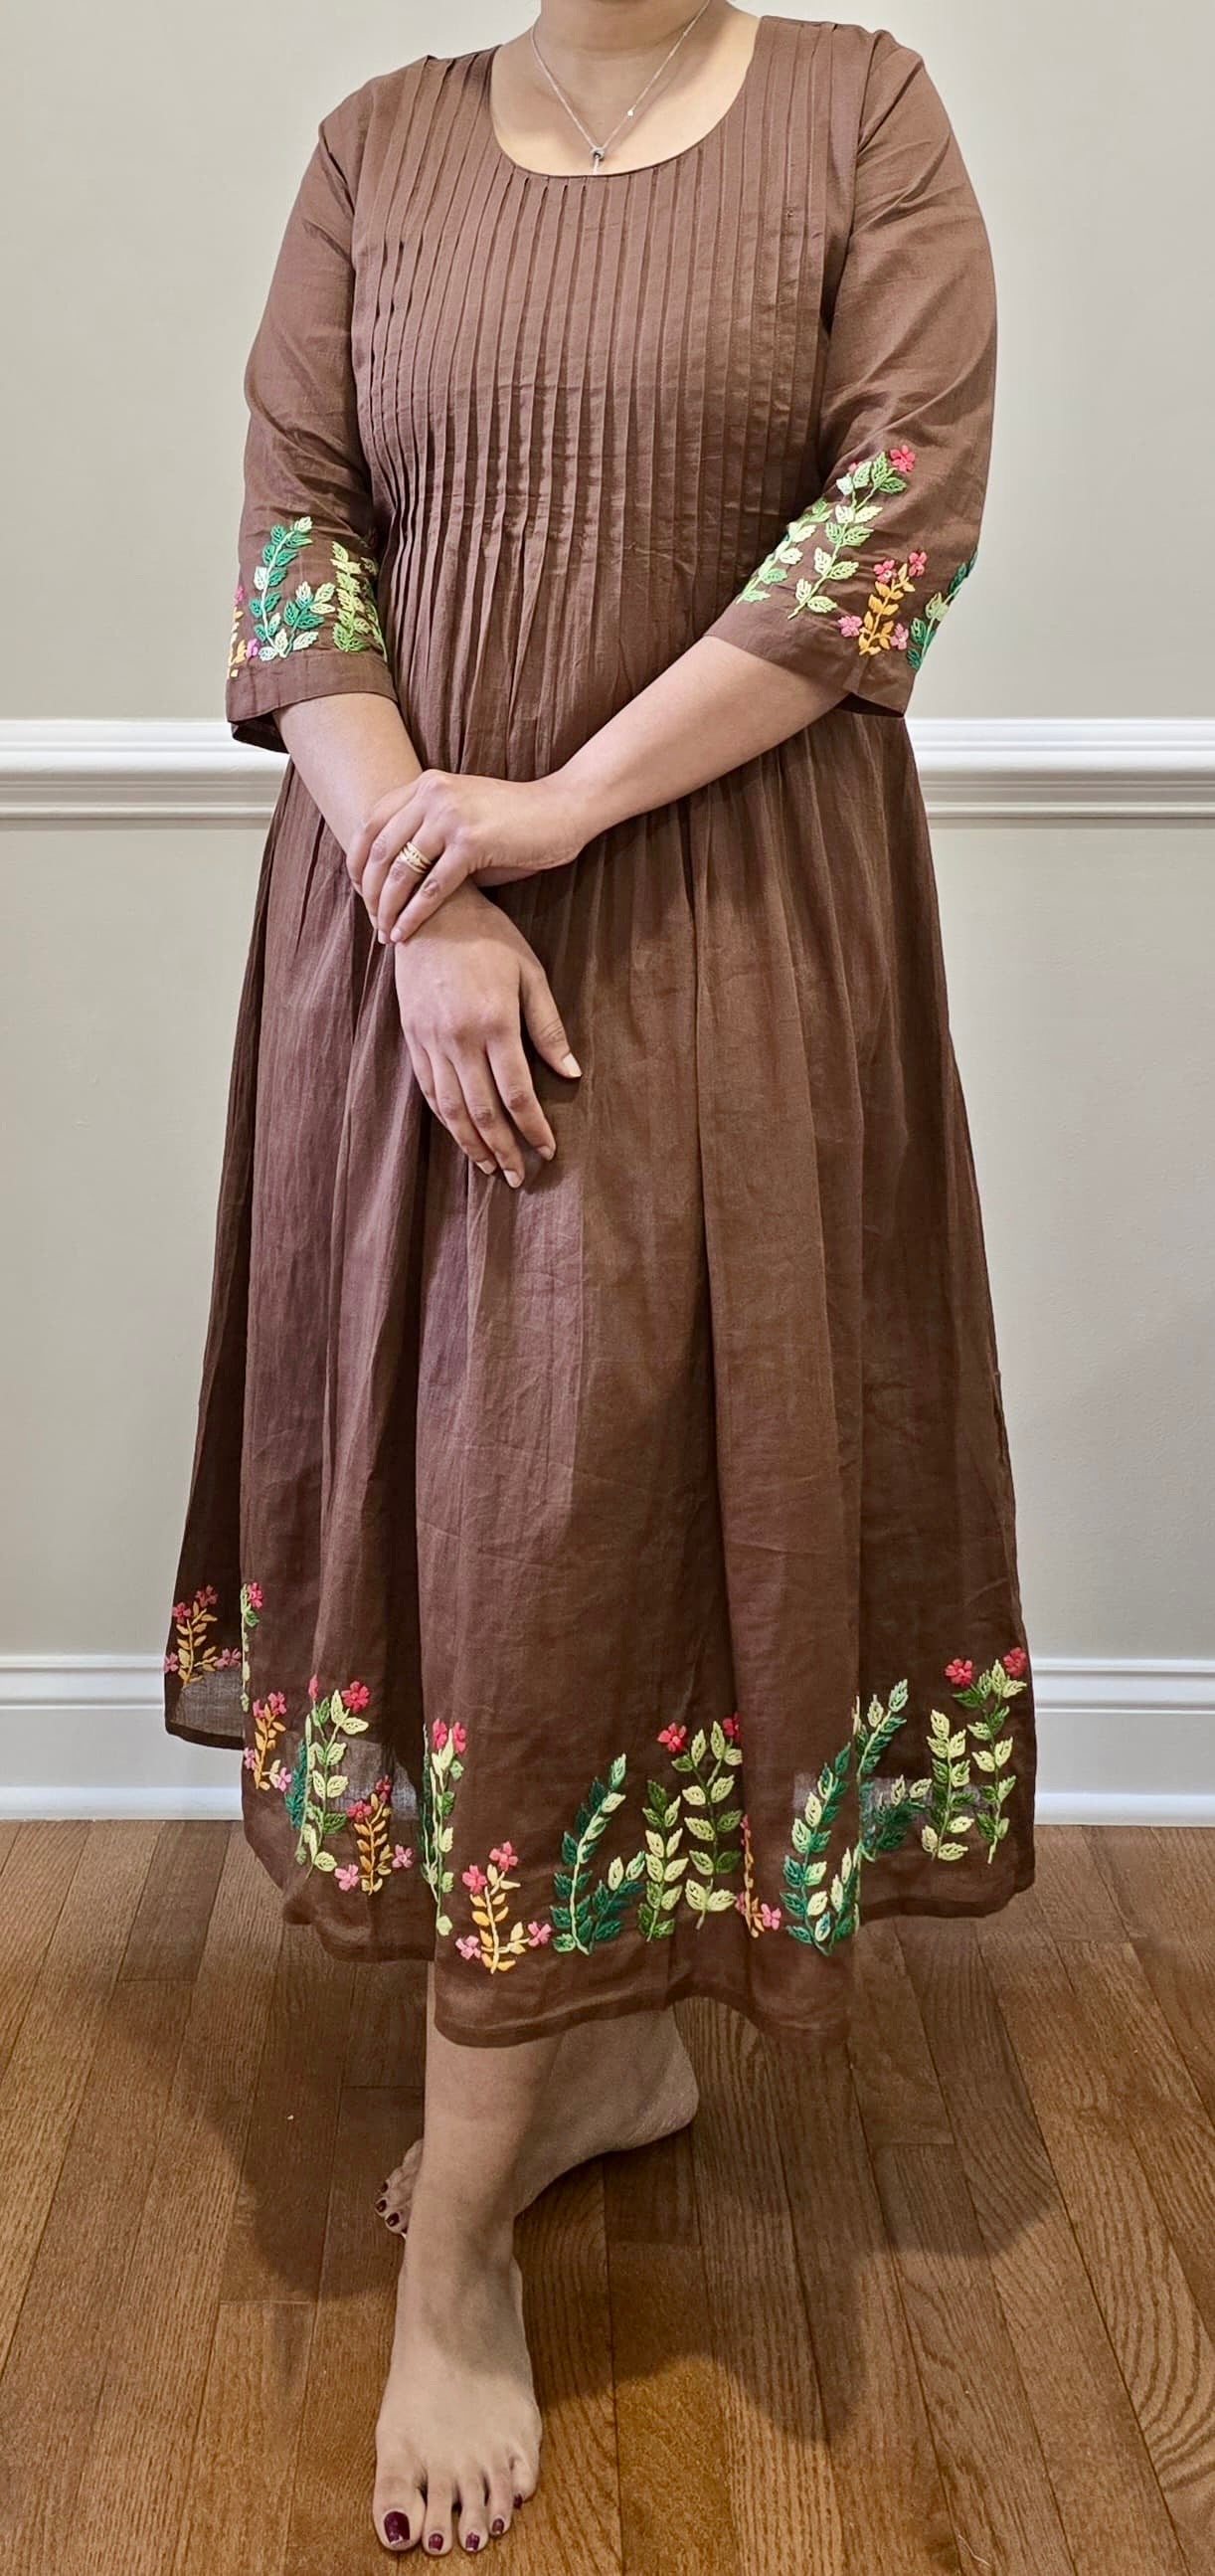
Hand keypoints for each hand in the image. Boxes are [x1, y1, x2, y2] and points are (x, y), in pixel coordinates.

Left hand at [349, 769, 588, 944]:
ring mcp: (450, 816)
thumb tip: (395, 876)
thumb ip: (430, 834)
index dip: (357, 861)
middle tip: (370, 920)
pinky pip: (431, 888)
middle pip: (378, 850)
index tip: (359, 892)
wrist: (563, 810)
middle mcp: (432, 794)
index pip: (371, 823)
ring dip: (387, 908)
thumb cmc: (516, 822)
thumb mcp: (464, 816)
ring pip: (400, 871)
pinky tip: (405, 934)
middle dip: (369, 892)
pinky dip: (414, 915)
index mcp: (426, 784)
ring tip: (384, 933)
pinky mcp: (471, 842)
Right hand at [393, 883, 581, 1185]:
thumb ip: (549, 1027)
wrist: (428, 911)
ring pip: (452, 1108)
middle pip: (483, 1111)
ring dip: (472, 1144)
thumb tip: (571, 1073)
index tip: (548, 1151)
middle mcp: (459, 1038)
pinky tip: (461, 1135)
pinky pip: (429, 1090)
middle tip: (519, 1178)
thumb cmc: (489, 937)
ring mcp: (431, 1040)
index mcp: (494, 1022)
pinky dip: (446, 1119)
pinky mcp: (412, 1037)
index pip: (517, 1093)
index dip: (533, 1128)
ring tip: (489, 1168)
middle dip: (503, 1149)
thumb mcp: (529, 973)